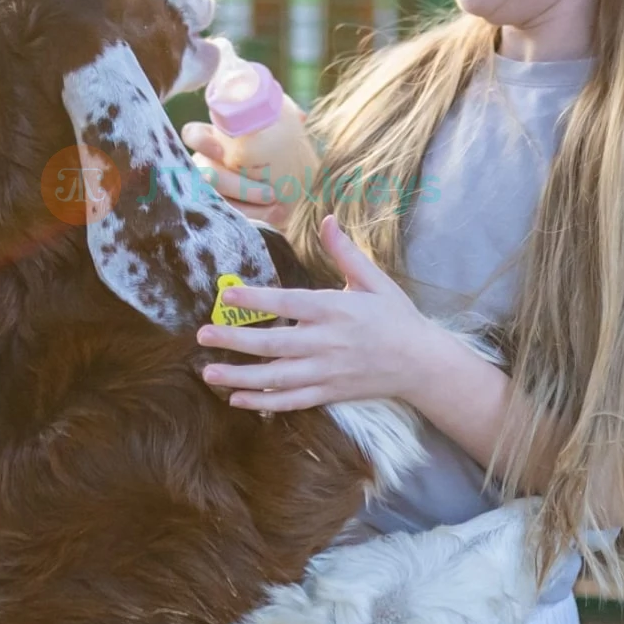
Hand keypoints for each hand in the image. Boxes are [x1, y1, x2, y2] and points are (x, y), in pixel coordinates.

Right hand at [182, 122, 293, 226]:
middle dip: (239, 185)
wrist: (286, 188)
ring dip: (248, 207)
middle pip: (207, 174)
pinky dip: (253, 219)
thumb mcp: (277, 136)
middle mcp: (204, 164)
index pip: (193, 135)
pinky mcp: (218, 212)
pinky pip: (227, 218)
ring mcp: (207, 190)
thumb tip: (301, 117)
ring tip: (278, 208)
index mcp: (214, 140)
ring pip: (216, 200)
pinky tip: (274, 218)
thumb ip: (284, 123)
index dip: (200, 142)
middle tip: (271, 193)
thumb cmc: (275, 155)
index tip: (221, 151)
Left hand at [197, 214, 432, 410]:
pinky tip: (237, 400)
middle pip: (273, 344)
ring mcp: (327, 371)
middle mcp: (327, 342)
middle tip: (202, 336)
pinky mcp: (330, 393)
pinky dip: (263, 403)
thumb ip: (344, 252)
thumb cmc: (396, 317)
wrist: (421, 363)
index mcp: (335, 309)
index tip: (226, 296)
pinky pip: (291, 401)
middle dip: (234, 341)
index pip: (288, 303)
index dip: (255, 301)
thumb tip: (328, 219)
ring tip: (208, 372)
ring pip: (276, 378)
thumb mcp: (373, 280)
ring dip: (240, 377)